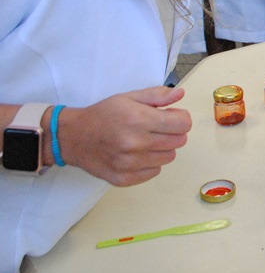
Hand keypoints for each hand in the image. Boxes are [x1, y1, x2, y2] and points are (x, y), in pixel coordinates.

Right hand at [57, 87, 191, 186]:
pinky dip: (151, 163)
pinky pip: (154, 171)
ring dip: (163, 148)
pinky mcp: (124, 179)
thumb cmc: (103, 115)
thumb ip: (157, 95)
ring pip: (169, 157)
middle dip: (173, 132)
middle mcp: (136, 143)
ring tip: (146, 140)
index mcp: (139, 120)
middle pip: (179, 141)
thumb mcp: (129, 97)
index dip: (181, 118)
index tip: (171, 116)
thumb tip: (180, 94)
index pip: (183, 124)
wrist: (73, 137)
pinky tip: (137, 153)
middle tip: (158, 127)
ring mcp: (130, 164)